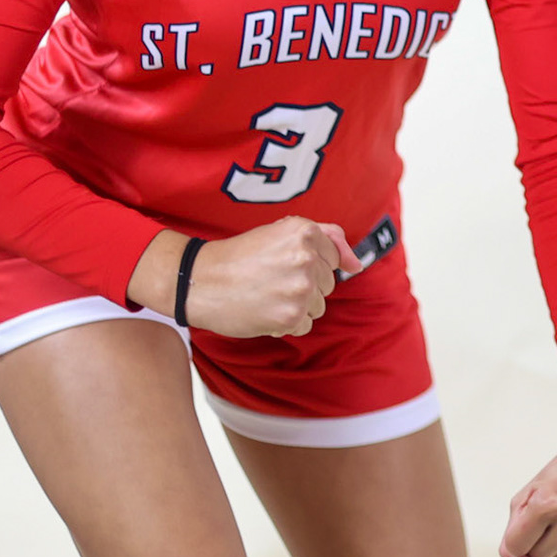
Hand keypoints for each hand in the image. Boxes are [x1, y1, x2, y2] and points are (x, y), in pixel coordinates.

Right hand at [127, 220, 362, 337]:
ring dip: (296, 305)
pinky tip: (264, 311)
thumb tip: (357, 264)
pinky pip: (305, 325)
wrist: (199, 281)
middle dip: (305, 285)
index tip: (283, 264)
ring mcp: (301, 288)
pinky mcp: (291, 316)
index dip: (308, 264)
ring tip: (266, 295)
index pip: (332, 257)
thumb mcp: (282, 232)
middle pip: (327, 284)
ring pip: (318, 306)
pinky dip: (286, 323)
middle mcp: (307, 258)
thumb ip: (328, 237)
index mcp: (305, 232)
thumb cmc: (240, 256)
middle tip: (271, 279)